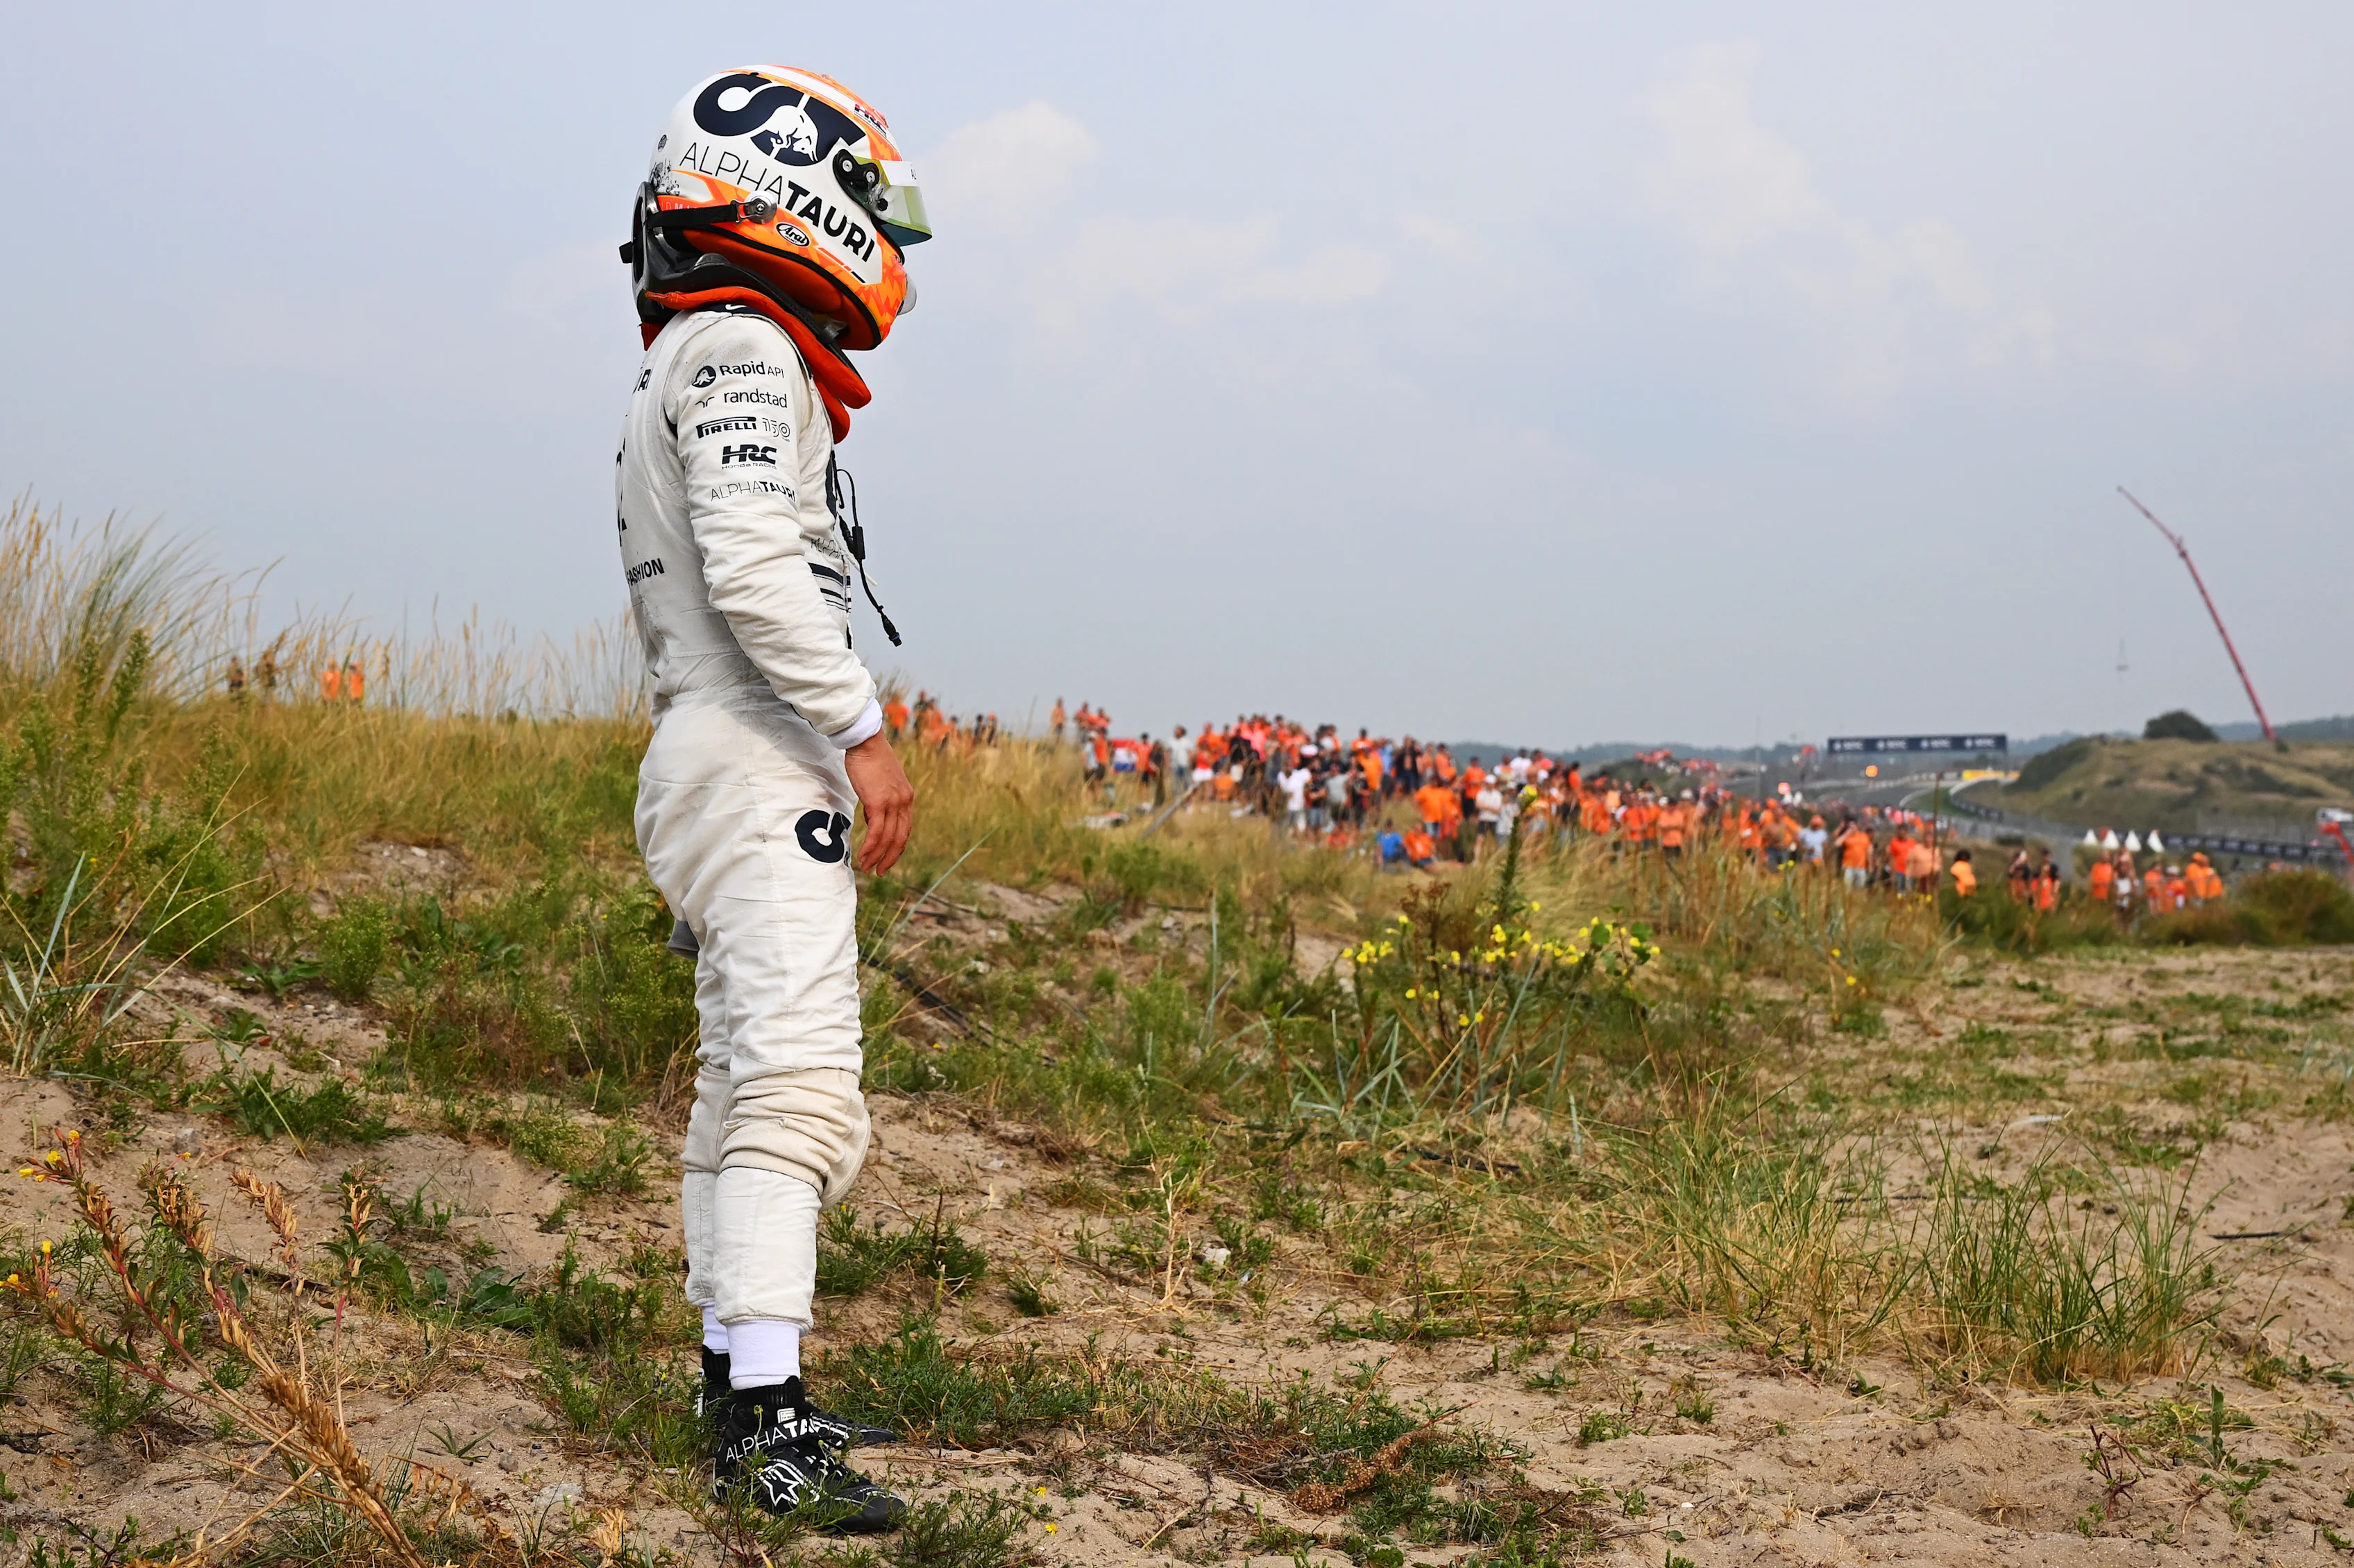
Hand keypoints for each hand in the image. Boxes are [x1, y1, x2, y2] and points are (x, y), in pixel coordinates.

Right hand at [843, 732, 914, 874]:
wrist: (865, 742)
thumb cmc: (868, 759)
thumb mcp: (880, 783)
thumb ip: (880, 801)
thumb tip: (872, 819)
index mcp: (906, 797)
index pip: (905, 829)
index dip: (897, 848)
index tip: (888, 859)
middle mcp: (904, 802)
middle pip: (900, 838)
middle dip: (890, 858)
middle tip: (881, 872)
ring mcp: (893, 802)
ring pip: (889, 838)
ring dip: (878, 856)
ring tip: (868, 868)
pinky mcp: (878, 802)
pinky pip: (877, 832)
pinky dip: (871, 847)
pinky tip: (863, 856)